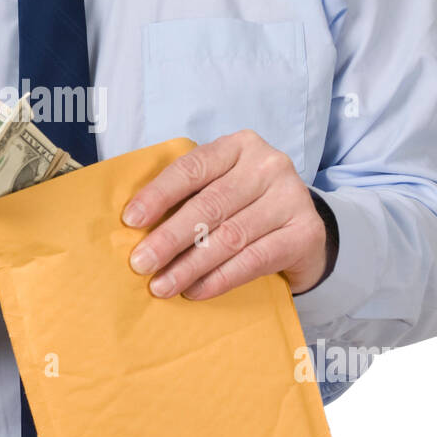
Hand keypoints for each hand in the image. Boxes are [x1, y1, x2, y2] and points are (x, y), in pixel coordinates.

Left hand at [121, 130, 327, 299]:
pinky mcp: (306, 232)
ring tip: (162, 285)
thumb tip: (136, 227)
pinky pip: (255, 259)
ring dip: (190, 265)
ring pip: (231, 236)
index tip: (130, 220)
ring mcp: (291, 197)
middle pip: (210, 205)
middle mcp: (269, 165)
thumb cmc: (246, 205)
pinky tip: (196, 290)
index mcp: (239, 146)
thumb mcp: (220, 186)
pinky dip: (220, 278)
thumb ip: (187, 196)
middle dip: (169, 238)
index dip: (159, 194)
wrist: (302, 229)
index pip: (193, 168)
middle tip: (141, 264)